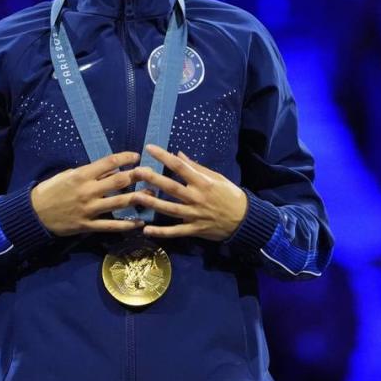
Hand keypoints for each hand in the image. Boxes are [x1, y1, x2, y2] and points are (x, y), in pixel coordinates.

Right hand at [30, 151, 144, 236]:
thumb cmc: (51, 190)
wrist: (34, 213)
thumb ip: (90, 173)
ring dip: (138, 198)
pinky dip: (127, 225)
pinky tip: (139, 223)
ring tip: (152, 194)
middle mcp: (88, 191)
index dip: (125, 158)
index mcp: (82, 175)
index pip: (108, 162)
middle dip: (138, 176)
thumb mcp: (68, 175)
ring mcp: (89, 209)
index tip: (137, 156)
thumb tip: (112, 168)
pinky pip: (111, 226)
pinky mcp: (88, 225)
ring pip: (119, 203)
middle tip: (152, 173)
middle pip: (118, 181)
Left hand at [129, 145, 247, 241]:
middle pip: (172, 188)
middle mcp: (196, 198)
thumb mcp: (217, 177)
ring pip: (170, 209)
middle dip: (153, 179)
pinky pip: (176, 231)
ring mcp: (194, 215)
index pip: (180, 167)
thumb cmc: (230, 195)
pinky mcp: (194, 230)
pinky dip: (161, 232)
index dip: (164, 157)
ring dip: (152, 204)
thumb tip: (178, 155)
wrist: (245, 219)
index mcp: (203, 183)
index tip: (149, 148)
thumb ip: (196, 167)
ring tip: (135, 197)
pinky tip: (146, 230)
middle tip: (137, 171)